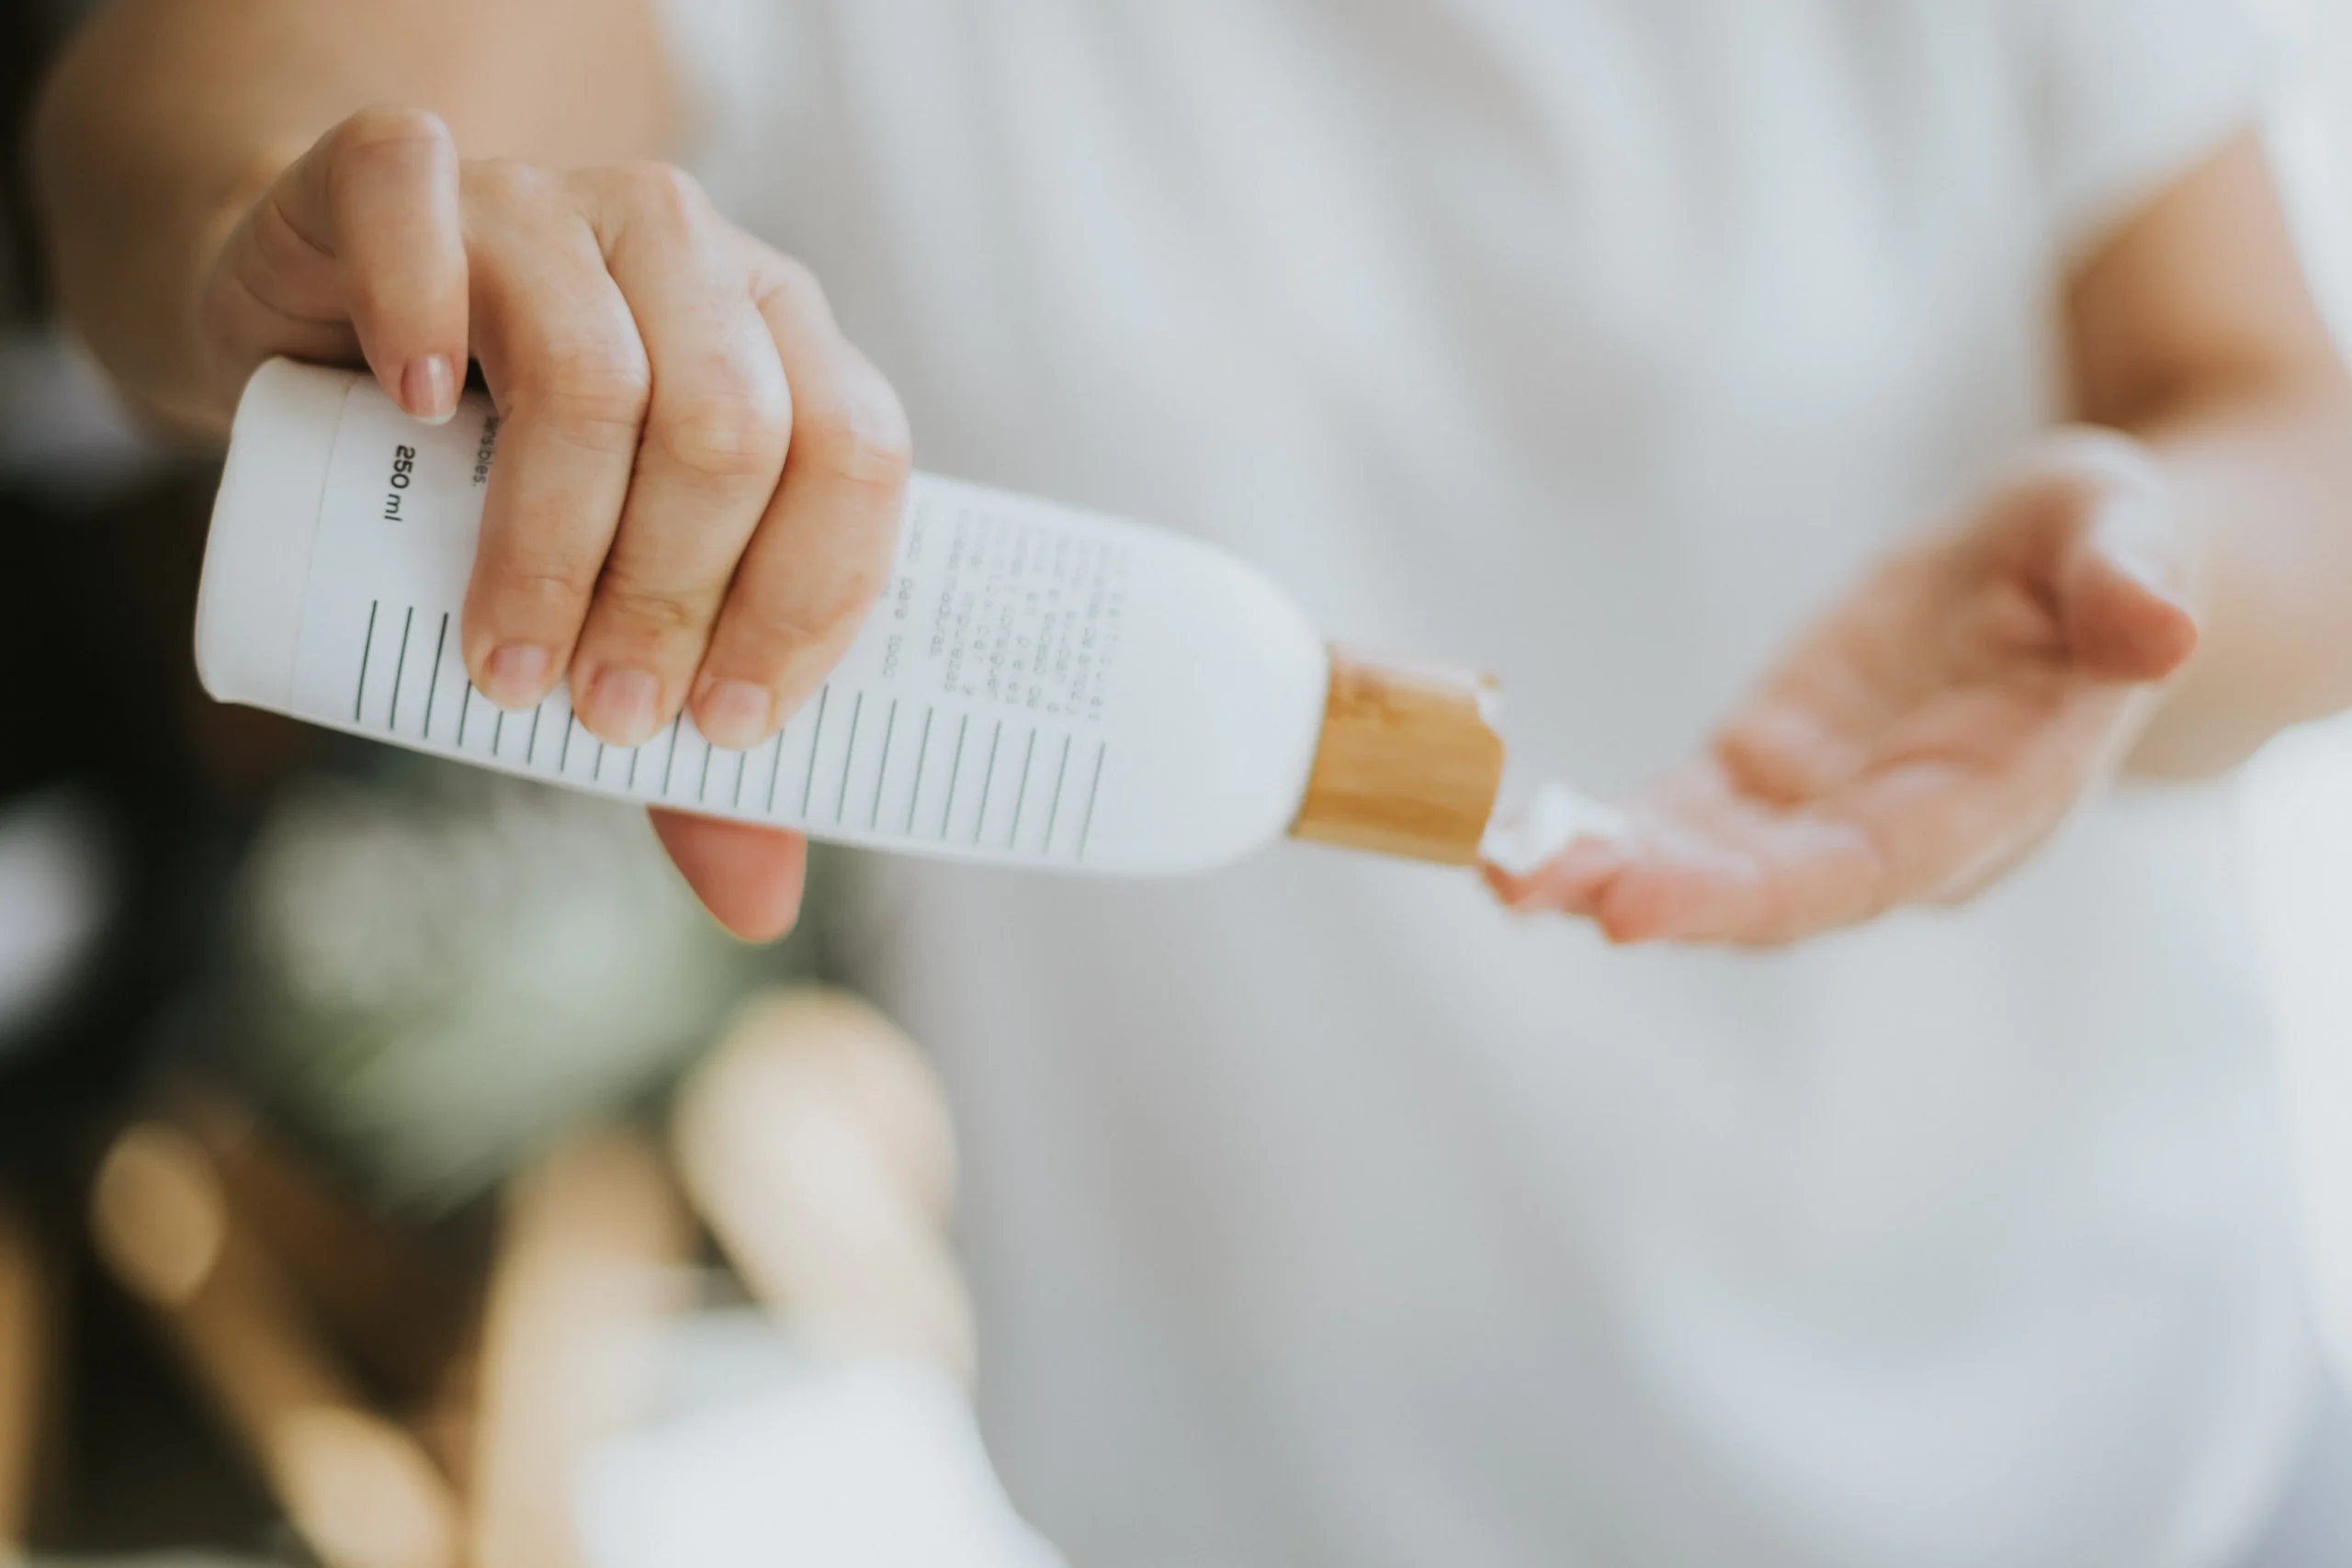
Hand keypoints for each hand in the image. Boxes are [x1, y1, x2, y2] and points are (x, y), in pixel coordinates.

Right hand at [195, 109, 910, 939]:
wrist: (321, 336)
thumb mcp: (610, 602)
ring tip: (505, 665)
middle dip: (673, 600)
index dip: (806, 603)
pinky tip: (418, 413)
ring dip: (553, 544)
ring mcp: (555, 204)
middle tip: (600, 717)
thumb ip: (688, 733)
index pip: (855, 458)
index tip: (726, 728)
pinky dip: (422, 318)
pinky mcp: (408, 176)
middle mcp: (691, 258)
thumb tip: (764, 907)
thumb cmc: (499, 483)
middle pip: (733, 428)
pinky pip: (425, 212)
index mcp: (782, 345)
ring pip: (596, 369)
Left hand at [1486, 431, 2200, 944]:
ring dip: (1607, 877)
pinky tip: (1514, 845)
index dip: (1761, 892)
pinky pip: (1676, 824)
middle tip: (1538, 886)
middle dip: (1657, 895)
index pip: (1876, 866)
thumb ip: (2133, 579)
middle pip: (1774, 893)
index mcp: (2002, 791)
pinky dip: (1600, 837)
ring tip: (1502, 874)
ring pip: (1712, 872)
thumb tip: (2160, 630)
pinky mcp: (1766, 778)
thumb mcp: (2126, 525)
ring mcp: (1827, 815)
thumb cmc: (2104, 548)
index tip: (1647, 900)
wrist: (2071, 572)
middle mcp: (1906, 833)